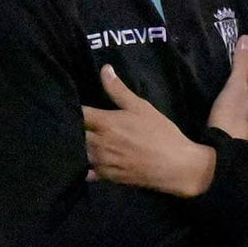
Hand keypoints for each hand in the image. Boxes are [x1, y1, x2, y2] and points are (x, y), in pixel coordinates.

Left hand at [82, 65, 214, 197]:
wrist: (175, 166)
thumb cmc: (159, 133)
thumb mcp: (140, 107)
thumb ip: (118, 89)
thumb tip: (104, 68)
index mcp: (105, 123)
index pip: (79, 113)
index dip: (73, 108)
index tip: (72, 104)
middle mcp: (98, 143)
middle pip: (75, 134)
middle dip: (73, 127)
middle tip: (72, 121)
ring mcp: (101, 162)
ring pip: (78, 153)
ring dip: (76, 146)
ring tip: (75, 140)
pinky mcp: (106, 177)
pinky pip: (86, 173)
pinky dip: (83, 167)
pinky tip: (84, 162)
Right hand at [207, 35, 247, 140]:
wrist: (224, 151)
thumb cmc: (231, 114)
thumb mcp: (235, 85)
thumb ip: (242, 64)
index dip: (246, 73)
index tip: (236, 67)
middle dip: (241, 88)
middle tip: (227, 80)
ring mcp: (247, 124)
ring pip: (242, 107)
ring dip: (235, 102)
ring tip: (222, 95)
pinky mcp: (237, 135)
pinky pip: (234, 119)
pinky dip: (230, 114)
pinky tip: (221, 114)